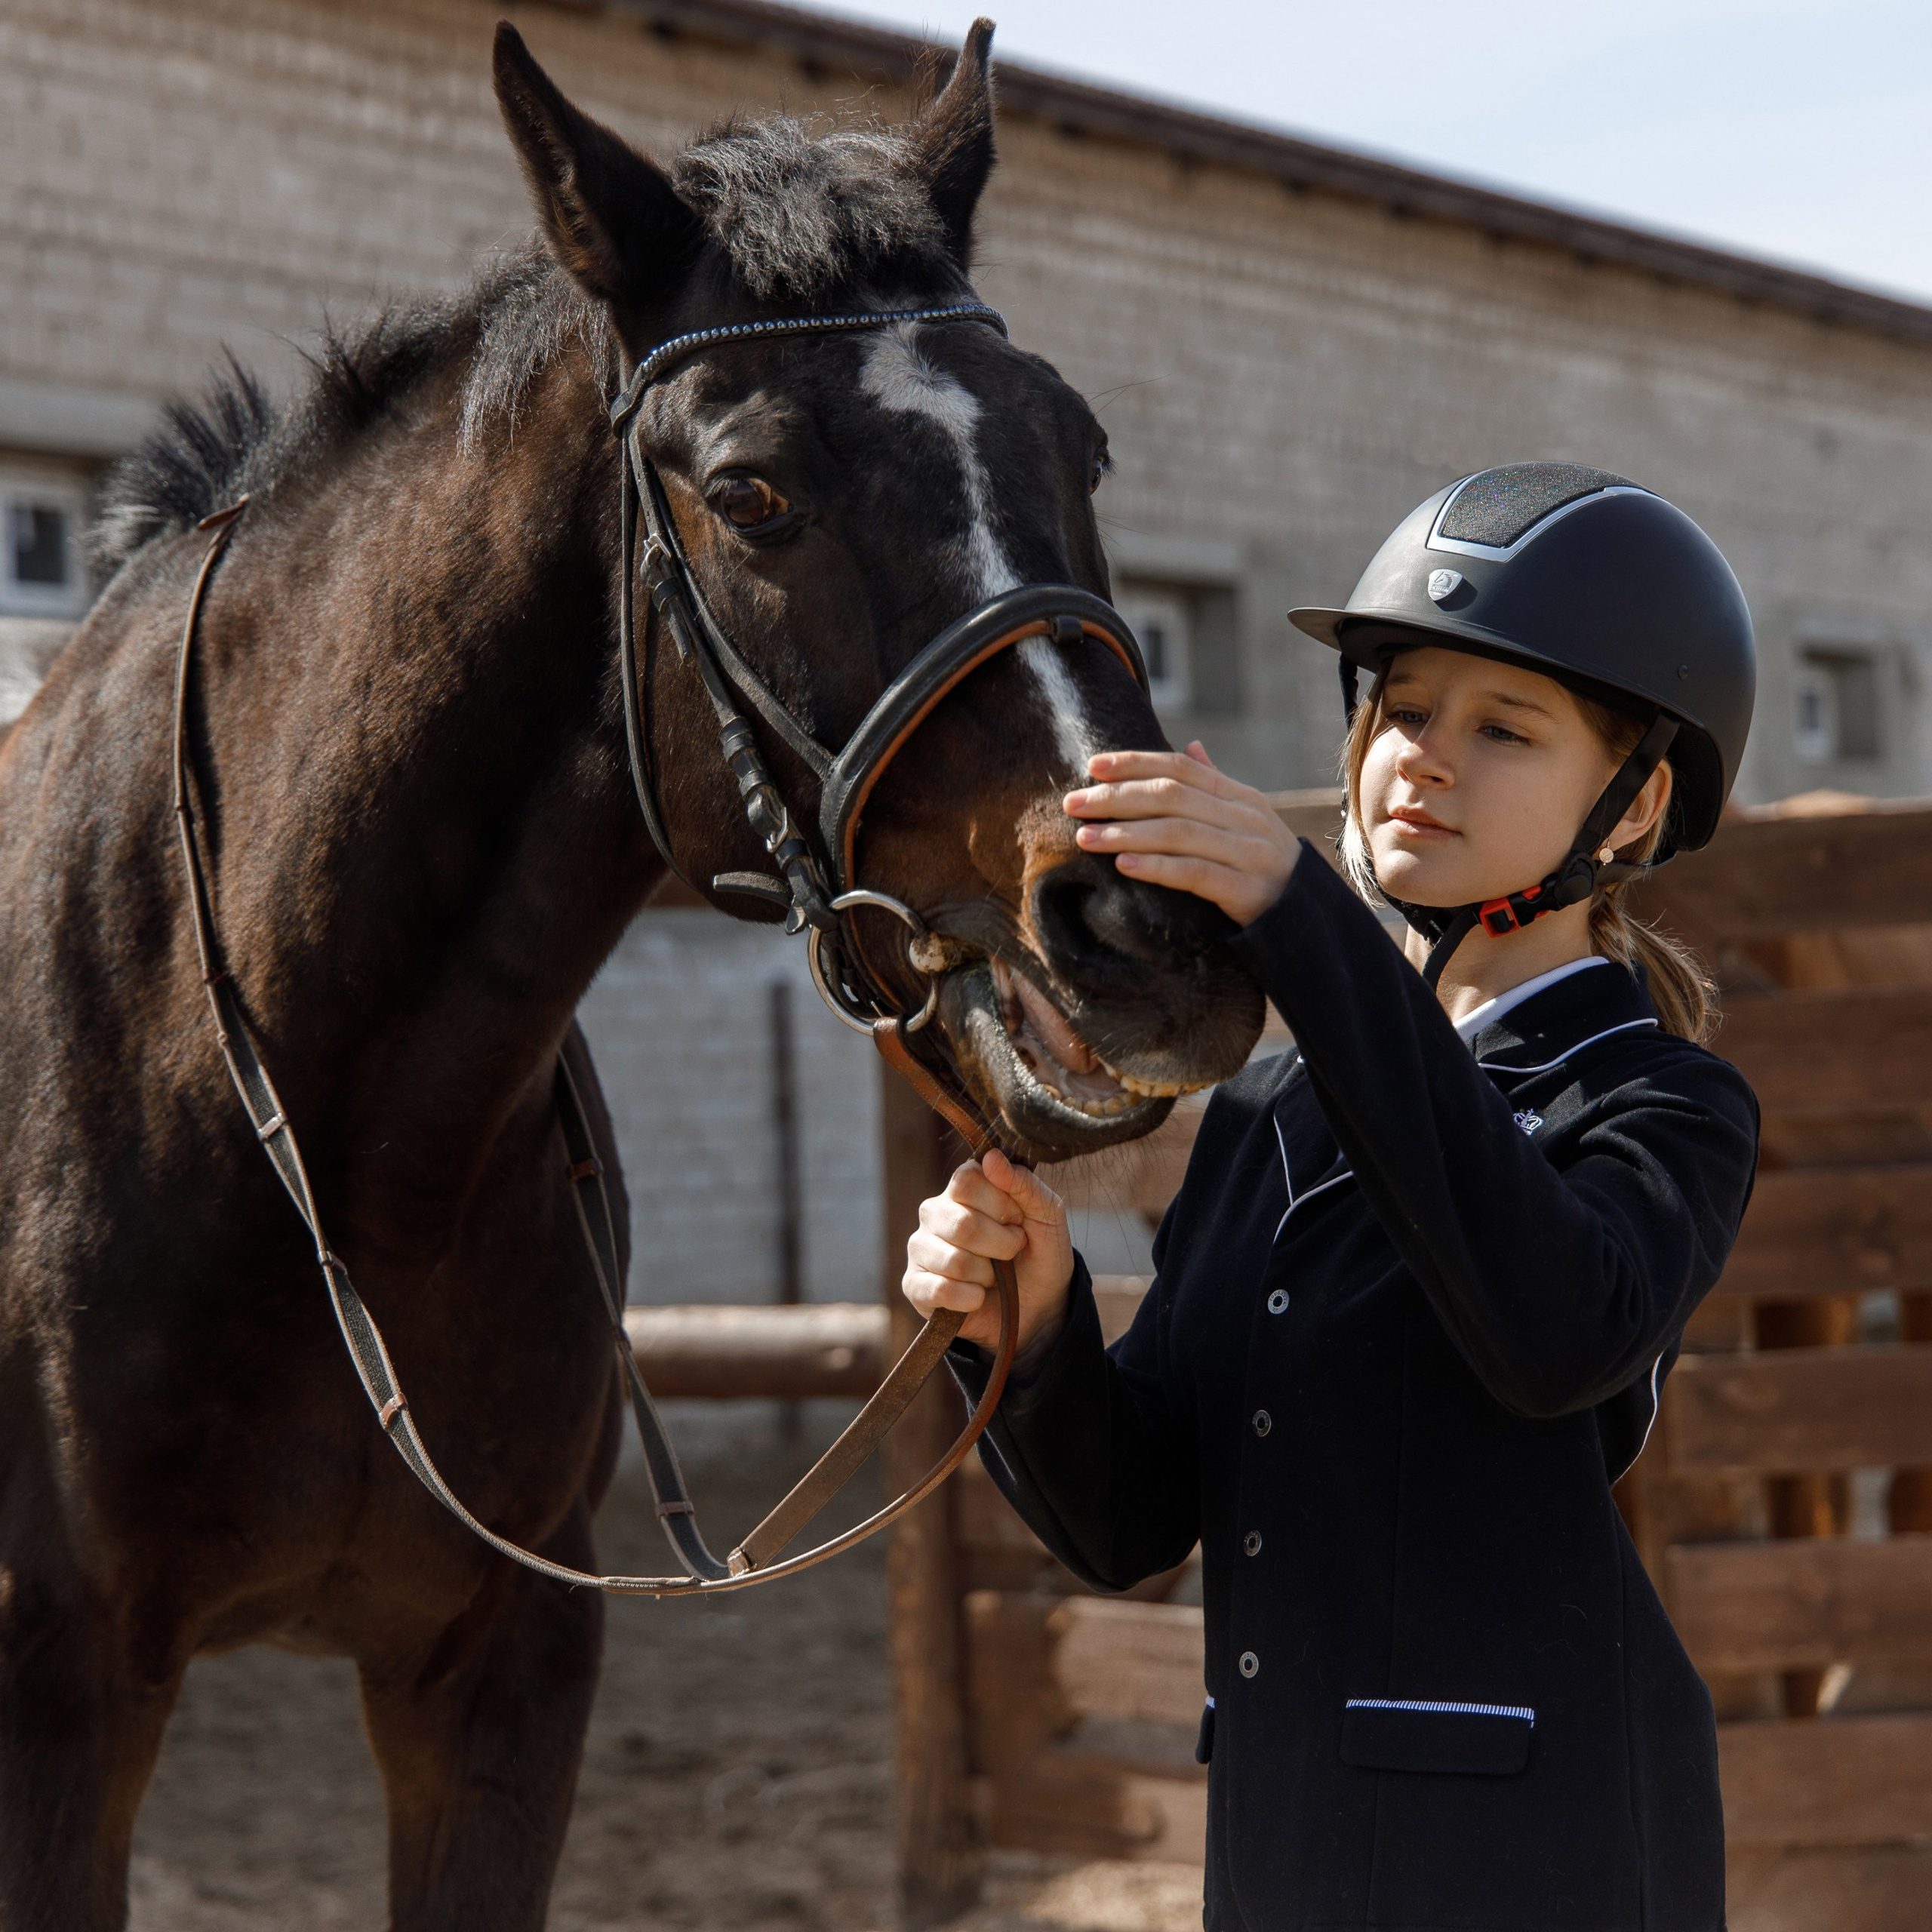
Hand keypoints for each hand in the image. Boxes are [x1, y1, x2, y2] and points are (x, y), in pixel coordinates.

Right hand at [901, 1148, 1074, 1351]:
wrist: (1039, 1306)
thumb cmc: (1040, 1252)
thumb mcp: (1047, 1215)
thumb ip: (1024, 1183)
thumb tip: (991, 1157)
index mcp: (962, 1188)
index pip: (967, 1181)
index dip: (1000, 1205)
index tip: (1018, 1220)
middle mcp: (935, 1212)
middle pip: (962, 1224)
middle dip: (1001, 1246)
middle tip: (1011, 1252)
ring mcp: (921, 1248)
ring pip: (954, 1261)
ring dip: (988, 1276)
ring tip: (993, 1276)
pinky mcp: (914, 1284)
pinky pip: (938, 1290)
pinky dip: (970, 1298)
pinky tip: (978, 1297)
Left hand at [1063, 742, 1299, 926]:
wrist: (1306, 918)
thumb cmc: (1262, 866)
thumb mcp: (1245, 819)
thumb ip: (1215, 785)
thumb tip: (1191, 745)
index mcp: (1239, 796)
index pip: (1181, 768)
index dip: (1135, 763)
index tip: (1092, 766)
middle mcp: (1245, 818)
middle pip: (1171, 796)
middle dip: (1117, 797)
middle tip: (1074, 804)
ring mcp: (1248, 853)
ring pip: (1177, 832)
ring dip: (1125, 833)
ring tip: (1084, 837)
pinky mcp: (1246, 890)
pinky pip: (1194, 873)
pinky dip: (1156, 867)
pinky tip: (1123, 866)